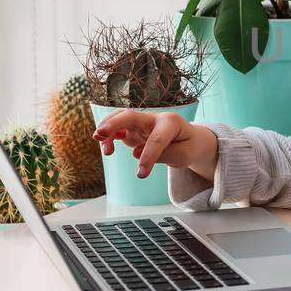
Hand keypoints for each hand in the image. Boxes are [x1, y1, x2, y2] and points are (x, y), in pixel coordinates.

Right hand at [93, 110, 216, 180]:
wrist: (190, 140)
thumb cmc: (188, 146)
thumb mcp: (185, 155)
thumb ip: (164, 154)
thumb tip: (136, 153)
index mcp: (171, 123)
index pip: (157, 139)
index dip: (148, 156)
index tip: (141, 174)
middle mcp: (154, 119)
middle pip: (131, 116)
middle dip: (114, 123)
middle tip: (100, 134)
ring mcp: (142, 122)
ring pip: (119, 118)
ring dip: (107, 129)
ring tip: (104, 149)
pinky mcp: (133, 129)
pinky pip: (116, 129)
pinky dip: (108, 136)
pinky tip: (106, 148)